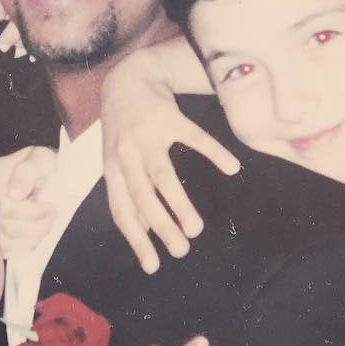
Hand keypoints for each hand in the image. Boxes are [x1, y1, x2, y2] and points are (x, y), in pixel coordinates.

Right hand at [0, 145, 57, 256]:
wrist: (51, 176)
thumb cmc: (48, 167)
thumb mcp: (44, 159)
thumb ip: (29, 170)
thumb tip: (14, 194)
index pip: (8, 208)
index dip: (34, 212)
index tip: (51, 206)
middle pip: (8, 226)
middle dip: (36, 226)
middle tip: (52, 216)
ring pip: (5, 241)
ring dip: (32, 237)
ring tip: (45, 225)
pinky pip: (4, 249)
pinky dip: (23, 246)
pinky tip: (35, 235)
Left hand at [102, 63, 238, 274]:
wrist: (127, 79)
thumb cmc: (123, 129)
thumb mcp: (117, 161)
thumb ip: (130, 193)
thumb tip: (144, 232)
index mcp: (112, 170)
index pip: (121, 211)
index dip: (135, 239)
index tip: (153, 266)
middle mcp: (125, 155)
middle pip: (142, 196)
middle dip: (160, 227)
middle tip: (181, 251)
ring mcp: (146, 136)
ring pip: (163, 174)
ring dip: (179, 203)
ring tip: (197, 228)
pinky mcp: (169, 117)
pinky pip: (194, 137)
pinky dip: (214, 152)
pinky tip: (231, 168)